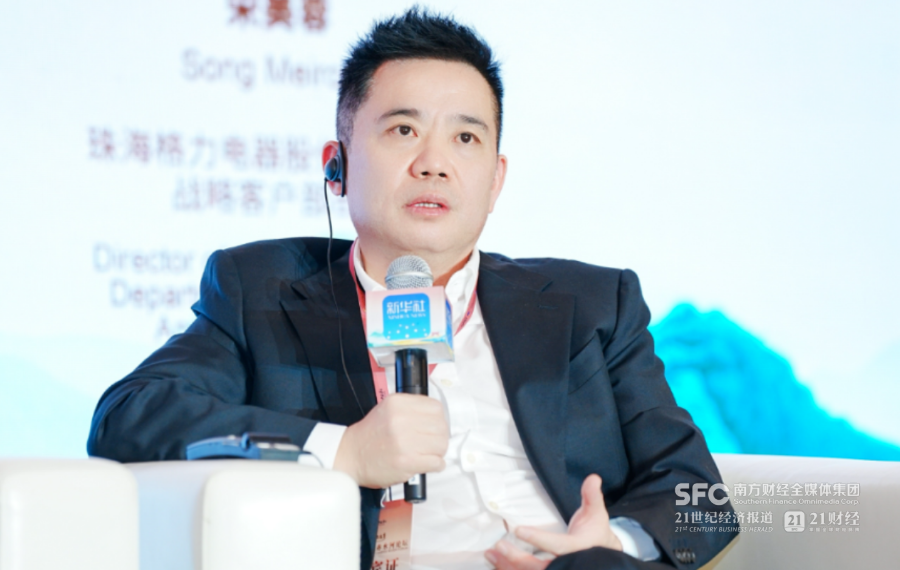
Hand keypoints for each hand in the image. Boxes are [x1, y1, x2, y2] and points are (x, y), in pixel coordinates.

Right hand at [333, 393, 448, 487]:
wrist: (350, 456)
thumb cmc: (370, 435)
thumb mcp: (388, 409)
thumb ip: (412, 408)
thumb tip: (438, 417)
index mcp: (398, 404)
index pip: (436, 407)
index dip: (438, 419)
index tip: (433, 426)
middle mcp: (401, 420)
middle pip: (441, 426)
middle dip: (440, 436)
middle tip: (432, 442)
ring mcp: (404, 441)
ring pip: (441, 444)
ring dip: (438, 451)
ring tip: (428, 453)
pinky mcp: (406, 462)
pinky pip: (436, 462)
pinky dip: (436, 465)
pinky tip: (427, 463)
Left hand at [485, 474, 622, 568]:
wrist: (601, 557)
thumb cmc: (594, 534)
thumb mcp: (596, 514)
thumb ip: (592, 496)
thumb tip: (593, 478)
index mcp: (577, 549)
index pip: (557, 546)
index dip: (538, 539)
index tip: (519, 530)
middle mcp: (567, 565)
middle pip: (539, 567)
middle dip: (517, 558)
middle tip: (499, 545)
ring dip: (508, 566)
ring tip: (490, 553)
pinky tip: (496, 563)